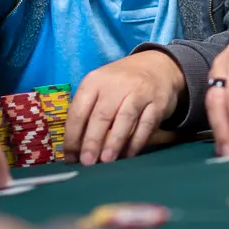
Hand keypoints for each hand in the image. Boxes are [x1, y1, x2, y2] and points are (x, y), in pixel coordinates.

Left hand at [65, 51, 184, 165]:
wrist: (158, 66)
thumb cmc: (121, 83)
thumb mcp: (100, 87)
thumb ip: (88, 112)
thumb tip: (75, 148)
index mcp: (95, 81)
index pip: (79, 110)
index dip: (72, 135)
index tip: (70, 157)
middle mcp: (116, 84)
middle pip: (101, 115)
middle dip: (92, 141)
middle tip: (86, 162)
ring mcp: (139, 92)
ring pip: (124, 119)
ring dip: (114, 142)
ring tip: (106, 161)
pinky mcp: (158, 103)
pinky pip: (146, 125)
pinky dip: (136, 142)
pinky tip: (128, 155)